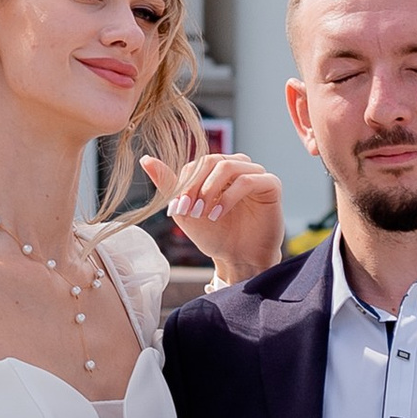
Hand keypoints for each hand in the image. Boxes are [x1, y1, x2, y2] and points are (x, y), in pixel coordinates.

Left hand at [142, 149, 285, 285]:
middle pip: (211, 160)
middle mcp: (237, 166)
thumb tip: (145, 159)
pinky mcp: (271, 185)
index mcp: (218, 169)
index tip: (178, 209)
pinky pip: (248, 180)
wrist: (238, 258)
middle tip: (189, 210)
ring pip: (228, 166)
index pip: (197, 163)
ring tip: (204, 214)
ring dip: (210, 190)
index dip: (185, 184)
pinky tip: (218, 214)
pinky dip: (229, 196)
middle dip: (196, 186)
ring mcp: (255, 173)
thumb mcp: (185, 210)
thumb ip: (168, 185)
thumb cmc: (215, 234)